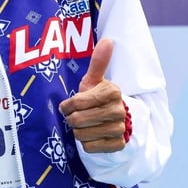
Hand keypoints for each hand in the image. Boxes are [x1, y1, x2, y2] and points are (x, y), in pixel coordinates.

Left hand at [58, 38, 126, 153]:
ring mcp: (120, 128)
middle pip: (78, 120)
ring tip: (84, 125)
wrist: (114, 121)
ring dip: (78, 131)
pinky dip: (86, 143)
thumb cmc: (97, 98)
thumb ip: (98, 62)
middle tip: (74, 117)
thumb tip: (108, 40)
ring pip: (82, 135)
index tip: (67, 105)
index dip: (68, 105)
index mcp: (112, 92)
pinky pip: (90, 147)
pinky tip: (92, 136)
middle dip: (71, 119)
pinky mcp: (118, 144)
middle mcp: (119, 110)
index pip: (78, 102)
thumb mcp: (94, 81)